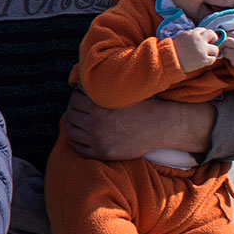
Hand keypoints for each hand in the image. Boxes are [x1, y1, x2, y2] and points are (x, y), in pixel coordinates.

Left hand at [62, 90, 215, 162]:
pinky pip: (79, 149)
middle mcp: (96, 125)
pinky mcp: (104, 153)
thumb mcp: (123, 91)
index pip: (74, 100)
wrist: (161, 126)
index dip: (76, 96)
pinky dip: (75, 142)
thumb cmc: (144, 105)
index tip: (80, 96)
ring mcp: (99, 141)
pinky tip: (78, 136)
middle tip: (77, 109)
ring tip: (75, 121)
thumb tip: (84, 79)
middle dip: (73, 110)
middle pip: (71, 116)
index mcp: (99, 108)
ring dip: (71, 125)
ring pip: (72, 132)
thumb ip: (104, 87)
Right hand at [172, 28, 222, 71]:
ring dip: (211, 52)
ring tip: (205, 54)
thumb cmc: (175, 48)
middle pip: (213, 36)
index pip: (204, 30)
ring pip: (215, 49)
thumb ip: (193, 34)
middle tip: (209, 45)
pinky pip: (213, 59)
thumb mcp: (182, 36)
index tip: (202, 39)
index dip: (204, 34)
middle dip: (212, 40)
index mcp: (193, 34)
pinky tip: (203, 60)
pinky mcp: (203, 60)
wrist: (170, 60)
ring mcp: (202, 51)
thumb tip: (203, 34)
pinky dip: (209, 60)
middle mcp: (199, 41)